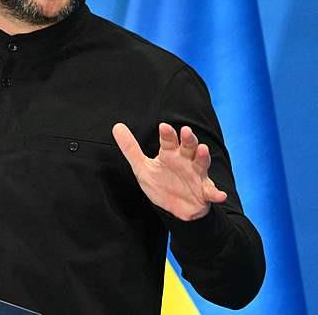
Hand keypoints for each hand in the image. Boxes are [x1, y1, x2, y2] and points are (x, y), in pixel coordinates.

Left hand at [112, 122, 226, 220]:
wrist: (174, 208)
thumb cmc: (160, 183)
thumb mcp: (141, 167)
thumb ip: (130, 148)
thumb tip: (116, 126)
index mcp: (170, 154)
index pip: (169, 141)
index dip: (167, 134)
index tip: (163, 127)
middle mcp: (185, 161)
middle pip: (188, 147)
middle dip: (188, 139)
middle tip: (186, 131)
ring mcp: (197, 176)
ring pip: (201, 164)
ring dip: (203, 157)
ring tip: (203, 150)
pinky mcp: (204, 193)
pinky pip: (211, 193)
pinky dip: (216, 193)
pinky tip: (220, 195)